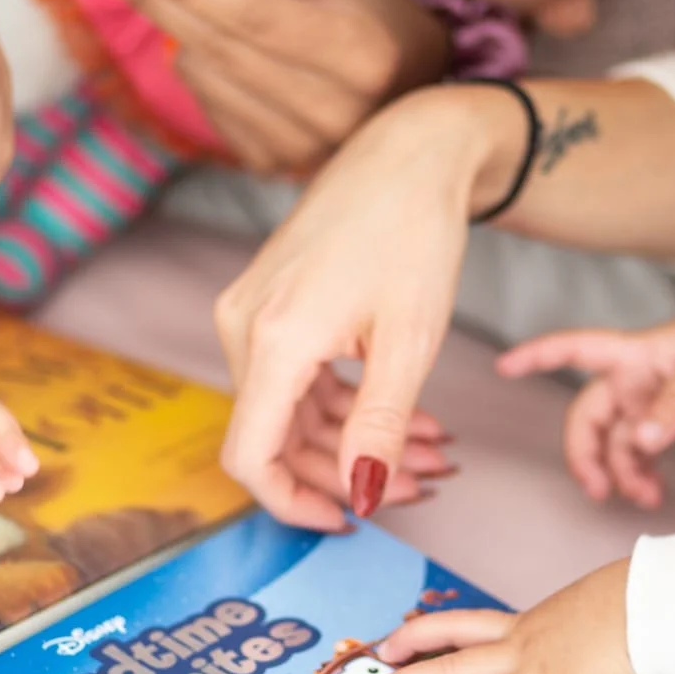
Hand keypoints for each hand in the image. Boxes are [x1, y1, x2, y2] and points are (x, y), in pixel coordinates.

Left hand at [92, 0, 447, 173]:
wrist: (413, 97)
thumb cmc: (366, 11)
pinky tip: (225, 50)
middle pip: (217, 45)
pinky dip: (202, 65)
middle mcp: (335, 112)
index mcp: (360, 52)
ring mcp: (303, 150)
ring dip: (178, 26)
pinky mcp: (274, 167)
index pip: (255, 15)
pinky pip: (204, 103)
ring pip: (200, 73)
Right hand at [215, 87, 519, 527]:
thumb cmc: (414, 232)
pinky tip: (404, 418)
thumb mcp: (410, 340)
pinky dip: (344, 406)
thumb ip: (380, 426)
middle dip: (346, 472)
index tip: (348, 520)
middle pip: (275, 438)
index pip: (249, 456)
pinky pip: (293, 379)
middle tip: (424, 483)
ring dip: (353, 442)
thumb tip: (364, 495)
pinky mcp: (265, 304)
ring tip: (430, 452)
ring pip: (288, 411)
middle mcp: (244, 326)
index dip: (291, 503)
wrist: (407, 153)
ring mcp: (249, 312)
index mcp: (274, 338)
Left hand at [341, 560, 646, 673]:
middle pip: (444, 671)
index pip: (454, 627)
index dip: (415, 636)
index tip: (384, 646)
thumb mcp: (576, 614)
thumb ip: (558, 636)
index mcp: (519, 630)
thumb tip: (560, 649)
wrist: (656, 598)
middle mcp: (518, 654)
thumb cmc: (627, 605)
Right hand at [496, 288, 674, 509]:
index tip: (504, 367)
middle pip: (588, 417)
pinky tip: (652, 492)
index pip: (573, 348)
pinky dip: (641, 474)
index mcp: (633, 352)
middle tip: (597, 489)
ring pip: (615, 442)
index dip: (537, 356)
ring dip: (621, 472)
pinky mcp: (667, 420)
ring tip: (643, 497)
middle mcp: (632, 377)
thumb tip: (642, 440)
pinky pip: (640, 452)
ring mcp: (647, 400)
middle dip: (585, 454)